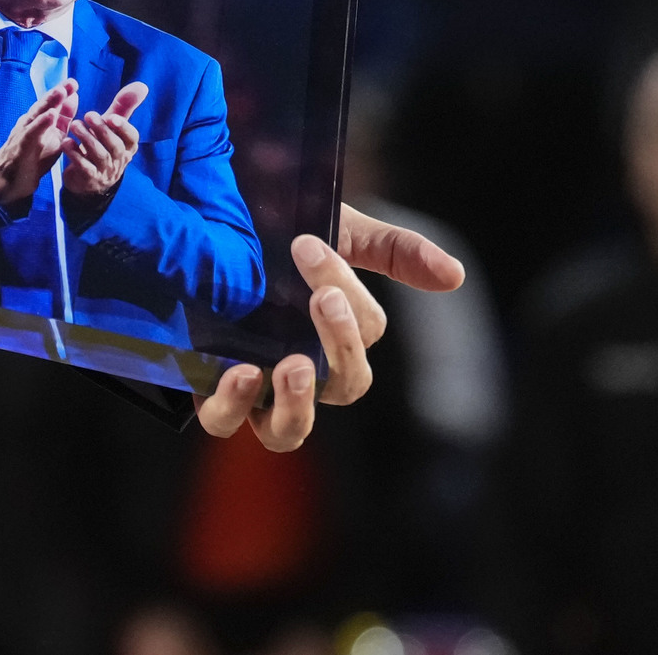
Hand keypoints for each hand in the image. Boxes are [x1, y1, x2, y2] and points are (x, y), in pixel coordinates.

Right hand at [0, 78, 73, 208]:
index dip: (63, 93)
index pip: (52, 104)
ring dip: (49, 103)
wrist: (11, 179)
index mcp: (40, 121)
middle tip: (70, 83)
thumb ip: (64, 118)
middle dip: (57, 93)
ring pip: (36, 115)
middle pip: (44, 105)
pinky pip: (31, 133)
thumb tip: (74, 97)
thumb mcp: (54, 136)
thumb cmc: (34, 156)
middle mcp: (30, 122)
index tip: (74, 82)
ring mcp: (24, 132)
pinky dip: (41, 123)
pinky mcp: (21, 146)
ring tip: (61, 92)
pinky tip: (50, 116)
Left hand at [60, 81, 148, 198]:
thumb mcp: (112, 127)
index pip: (132, 138)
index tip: (112, 117)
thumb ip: (124, 107)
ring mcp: (104, 171)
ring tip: (74, 125)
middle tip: (88, 115)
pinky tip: (65, 142)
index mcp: (127, 147)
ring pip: (99, 155)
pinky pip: (83, 166)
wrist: (88, 180)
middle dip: (102, 130)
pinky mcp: (88, 178)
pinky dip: (74, 154)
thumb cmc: (103, 145)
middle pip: (114, 146)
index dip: (123, 128)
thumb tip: (142, 85)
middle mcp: (118, 160)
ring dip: (86, 138)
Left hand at [194, 205, 466, 450]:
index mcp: (339, 334)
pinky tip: (238, 373)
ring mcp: (259, 386)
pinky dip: (232, 407)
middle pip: (345, 384)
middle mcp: (305, 369)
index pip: (365, 330)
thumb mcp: (339, 231)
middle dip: (340, 345)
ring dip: (298, 405)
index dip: (347, 296)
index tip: (307, 245)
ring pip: (289, 432)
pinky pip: (225, 422)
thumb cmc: (278, 234)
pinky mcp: (212, 389)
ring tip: (293, 366)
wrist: (203, 223)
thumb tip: (454, 275)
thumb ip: (394, 250)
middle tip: (322, 299)